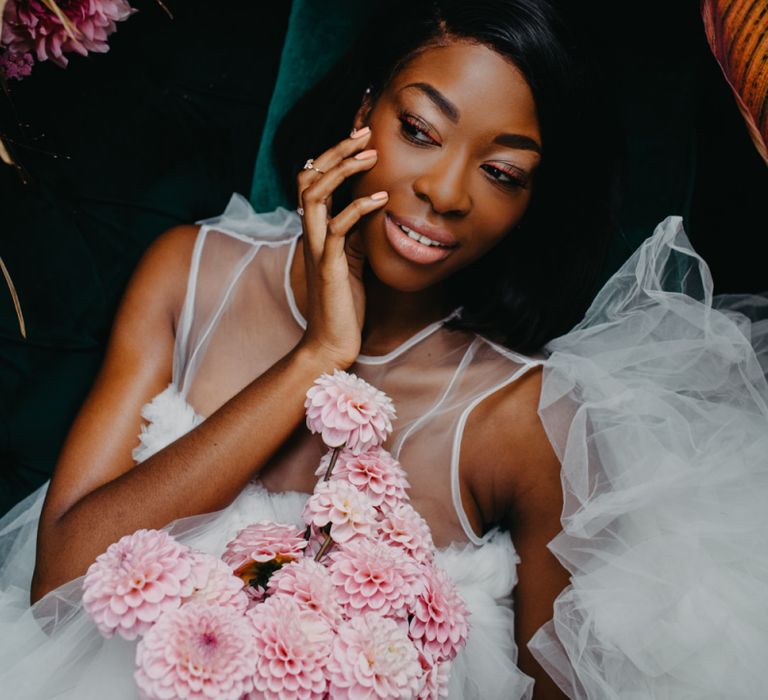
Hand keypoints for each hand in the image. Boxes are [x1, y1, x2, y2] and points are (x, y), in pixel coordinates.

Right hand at [295, 128, 387, 367]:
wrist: (331, 342)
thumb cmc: (343, 303)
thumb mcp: (352, 259)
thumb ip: (355, 232)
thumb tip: (371, 206)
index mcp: (315, 230)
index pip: (314, 180)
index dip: (332, 154)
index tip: (358, 135)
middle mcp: (310, 233)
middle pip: (308, 176)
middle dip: (335, 150)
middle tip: (364, 131)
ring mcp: (317, 248)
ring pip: (315, 194)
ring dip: (343, 170)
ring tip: (371, 155)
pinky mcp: (329, 265)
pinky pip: (338, 228)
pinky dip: (358, 209)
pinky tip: (381, 199)